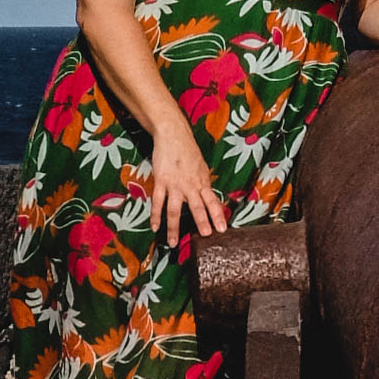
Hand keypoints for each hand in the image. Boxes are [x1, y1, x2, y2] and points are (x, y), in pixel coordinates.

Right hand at [149, 124, 227, 247]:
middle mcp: (190, 185)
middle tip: (206, 235)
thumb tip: (207, 197)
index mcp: (202, 182)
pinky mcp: (161, 181)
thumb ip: (203, 184)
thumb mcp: (201, 168)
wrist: (174, 136)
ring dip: (174, 227)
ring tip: (173, 243)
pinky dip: (156, 216)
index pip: (212, 201)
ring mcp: (175, 184)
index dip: (217, 215)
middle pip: (197, 207)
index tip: (223, 228)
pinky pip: (158, 202)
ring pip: (175, 210)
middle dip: (202, 221)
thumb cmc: (188, 152)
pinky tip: (155, 227)